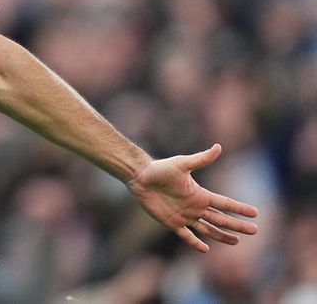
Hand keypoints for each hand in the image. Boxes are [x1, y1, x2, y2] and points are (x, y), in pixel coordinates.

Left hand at [125, 143, 258, 251]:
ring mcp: (185, 216)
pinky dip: (195, 243)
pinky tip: (206, 249)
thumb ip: (201, 159)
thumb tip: (218, 147)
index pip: (225, 204)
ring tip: (236, 241)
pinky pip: (186, 236)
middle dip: (238, 225)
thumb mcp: (182, 163)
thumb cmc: (160, 168)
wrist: (140, 177)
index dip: (240, 208)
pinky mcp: (172, 223)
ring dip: (221, 236)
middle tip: (255, 231)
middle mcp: (196, 207)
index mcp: (200, 194)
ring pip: (208, 229)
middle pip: (221, 219)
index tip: (256, 213)